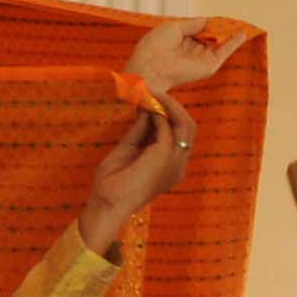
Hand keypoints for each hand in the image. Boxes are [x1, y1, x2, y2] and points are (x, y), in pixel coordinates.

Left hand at [78, 91, 198, 253]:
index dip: (168, 114)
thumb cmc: (114, 183)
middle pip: (188, 127)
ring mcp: (175, 162)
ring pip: (185, 124)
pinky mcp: (166, 155)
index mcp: (171, 167)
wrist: (107, 204)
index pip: (180, 134)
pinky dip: (158, 111)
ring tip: (150, 93)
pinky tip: (144, 104)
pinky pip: (168, 126)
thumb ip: (140, 130)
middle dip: (173, 107)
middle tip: (152, 93)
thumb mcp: (129, 149)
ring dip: (168, 105)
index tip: (149, 100)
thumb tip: (146, 108)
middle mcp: (178, 165)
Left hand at [128, 20, 231, 95]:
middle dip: (220, 29)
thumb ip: (192, 24)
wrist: (151, 67)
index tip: (217, 18)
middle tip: (231, 20)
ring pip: (219, 45)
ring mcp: (201, 59)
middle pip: (210, 38)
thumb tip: (206, 20)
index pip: (198, 31)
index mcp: (180, 42)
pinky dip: (234, 43)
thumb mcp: (173, 27)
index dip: (208, 24)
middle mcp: (191, 52)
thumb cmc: (155, 46)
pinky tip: (243, 34)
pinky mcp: (208, 66)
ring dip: (230, 35)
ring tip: (241, 24)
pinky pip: (224, 52)